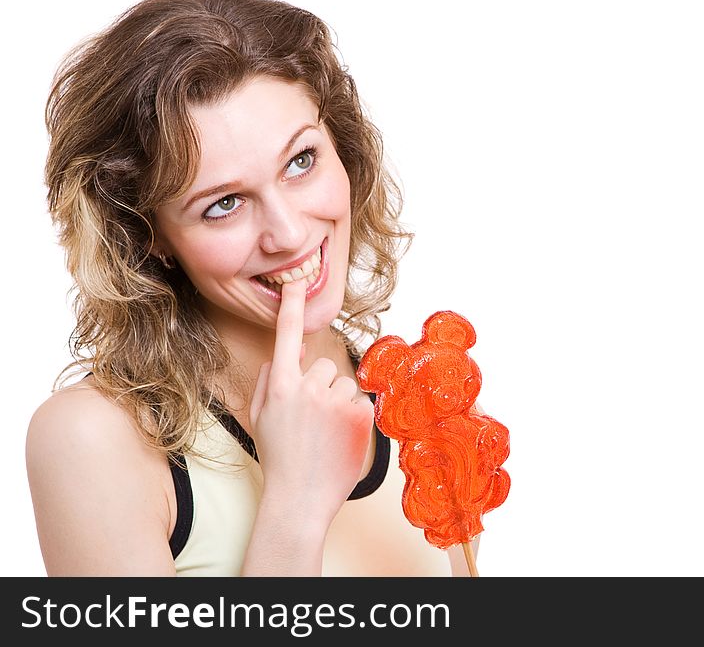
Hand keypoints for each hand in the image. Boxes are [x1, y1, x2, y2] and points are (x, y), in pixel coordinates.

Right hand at [248, 280, 373, 529]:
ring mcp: (335, 401)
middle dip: (322, 386)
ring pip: (346, 384)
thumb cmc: (279, 459)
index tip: (296, 282)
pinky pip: (362, 401)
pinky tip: (341, 439)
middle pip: (325, 365)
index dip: (291, 305)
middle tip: (313, 420)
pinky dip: (355, 418)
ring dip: (340, 403)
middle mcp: (307, 388)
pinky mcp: (360, 415)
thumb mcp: (261, 417)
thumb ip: (270, 380)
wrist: (299, 499)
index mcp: (279, 386)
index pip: (285, 335)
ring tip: (326, 434)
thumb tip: (288, 353)